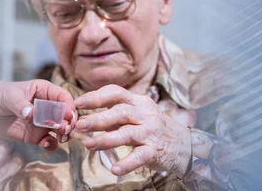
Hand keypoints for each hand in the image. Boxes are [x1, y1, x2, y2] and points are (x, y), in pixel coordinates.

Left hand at [0, 80, 76, 150]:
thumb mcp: (8, 95)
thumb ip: (20, 104)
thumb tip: (31, 113)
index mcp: (44, 91)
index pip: (63, 97)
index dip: (69, 106)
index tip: (68, 115)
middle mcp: (46, 107)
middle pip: (66, 115)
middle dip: (69, 122)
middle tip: (65, 129)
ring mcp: (41, 122)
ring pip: (61, 129)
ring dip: (65, 134)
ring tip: (61, 137)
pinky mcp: (34, 136)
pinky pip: (49, 142)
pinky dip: (52, 145)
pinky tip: (46, 144)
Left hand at [74, 84, 191, 177]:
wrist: (184, 144)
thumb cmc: (151, 127)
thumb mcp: (135, 115)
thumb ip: (112, 116)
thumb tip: (82, 118)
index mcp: (138, 102)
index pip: (116, 93)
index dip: (96, 96)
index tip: (78, 103)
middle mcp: (145, 114)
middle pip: (120, 112)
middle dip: (98, 118)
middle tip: (80, 125)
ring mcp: (151, 132)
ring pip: (128, 134)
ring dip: (106, 139)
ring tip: (89, 145)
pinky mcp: (155, 151)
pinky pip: (140, 156)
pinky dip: (127, 163)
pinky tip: (114, 169)